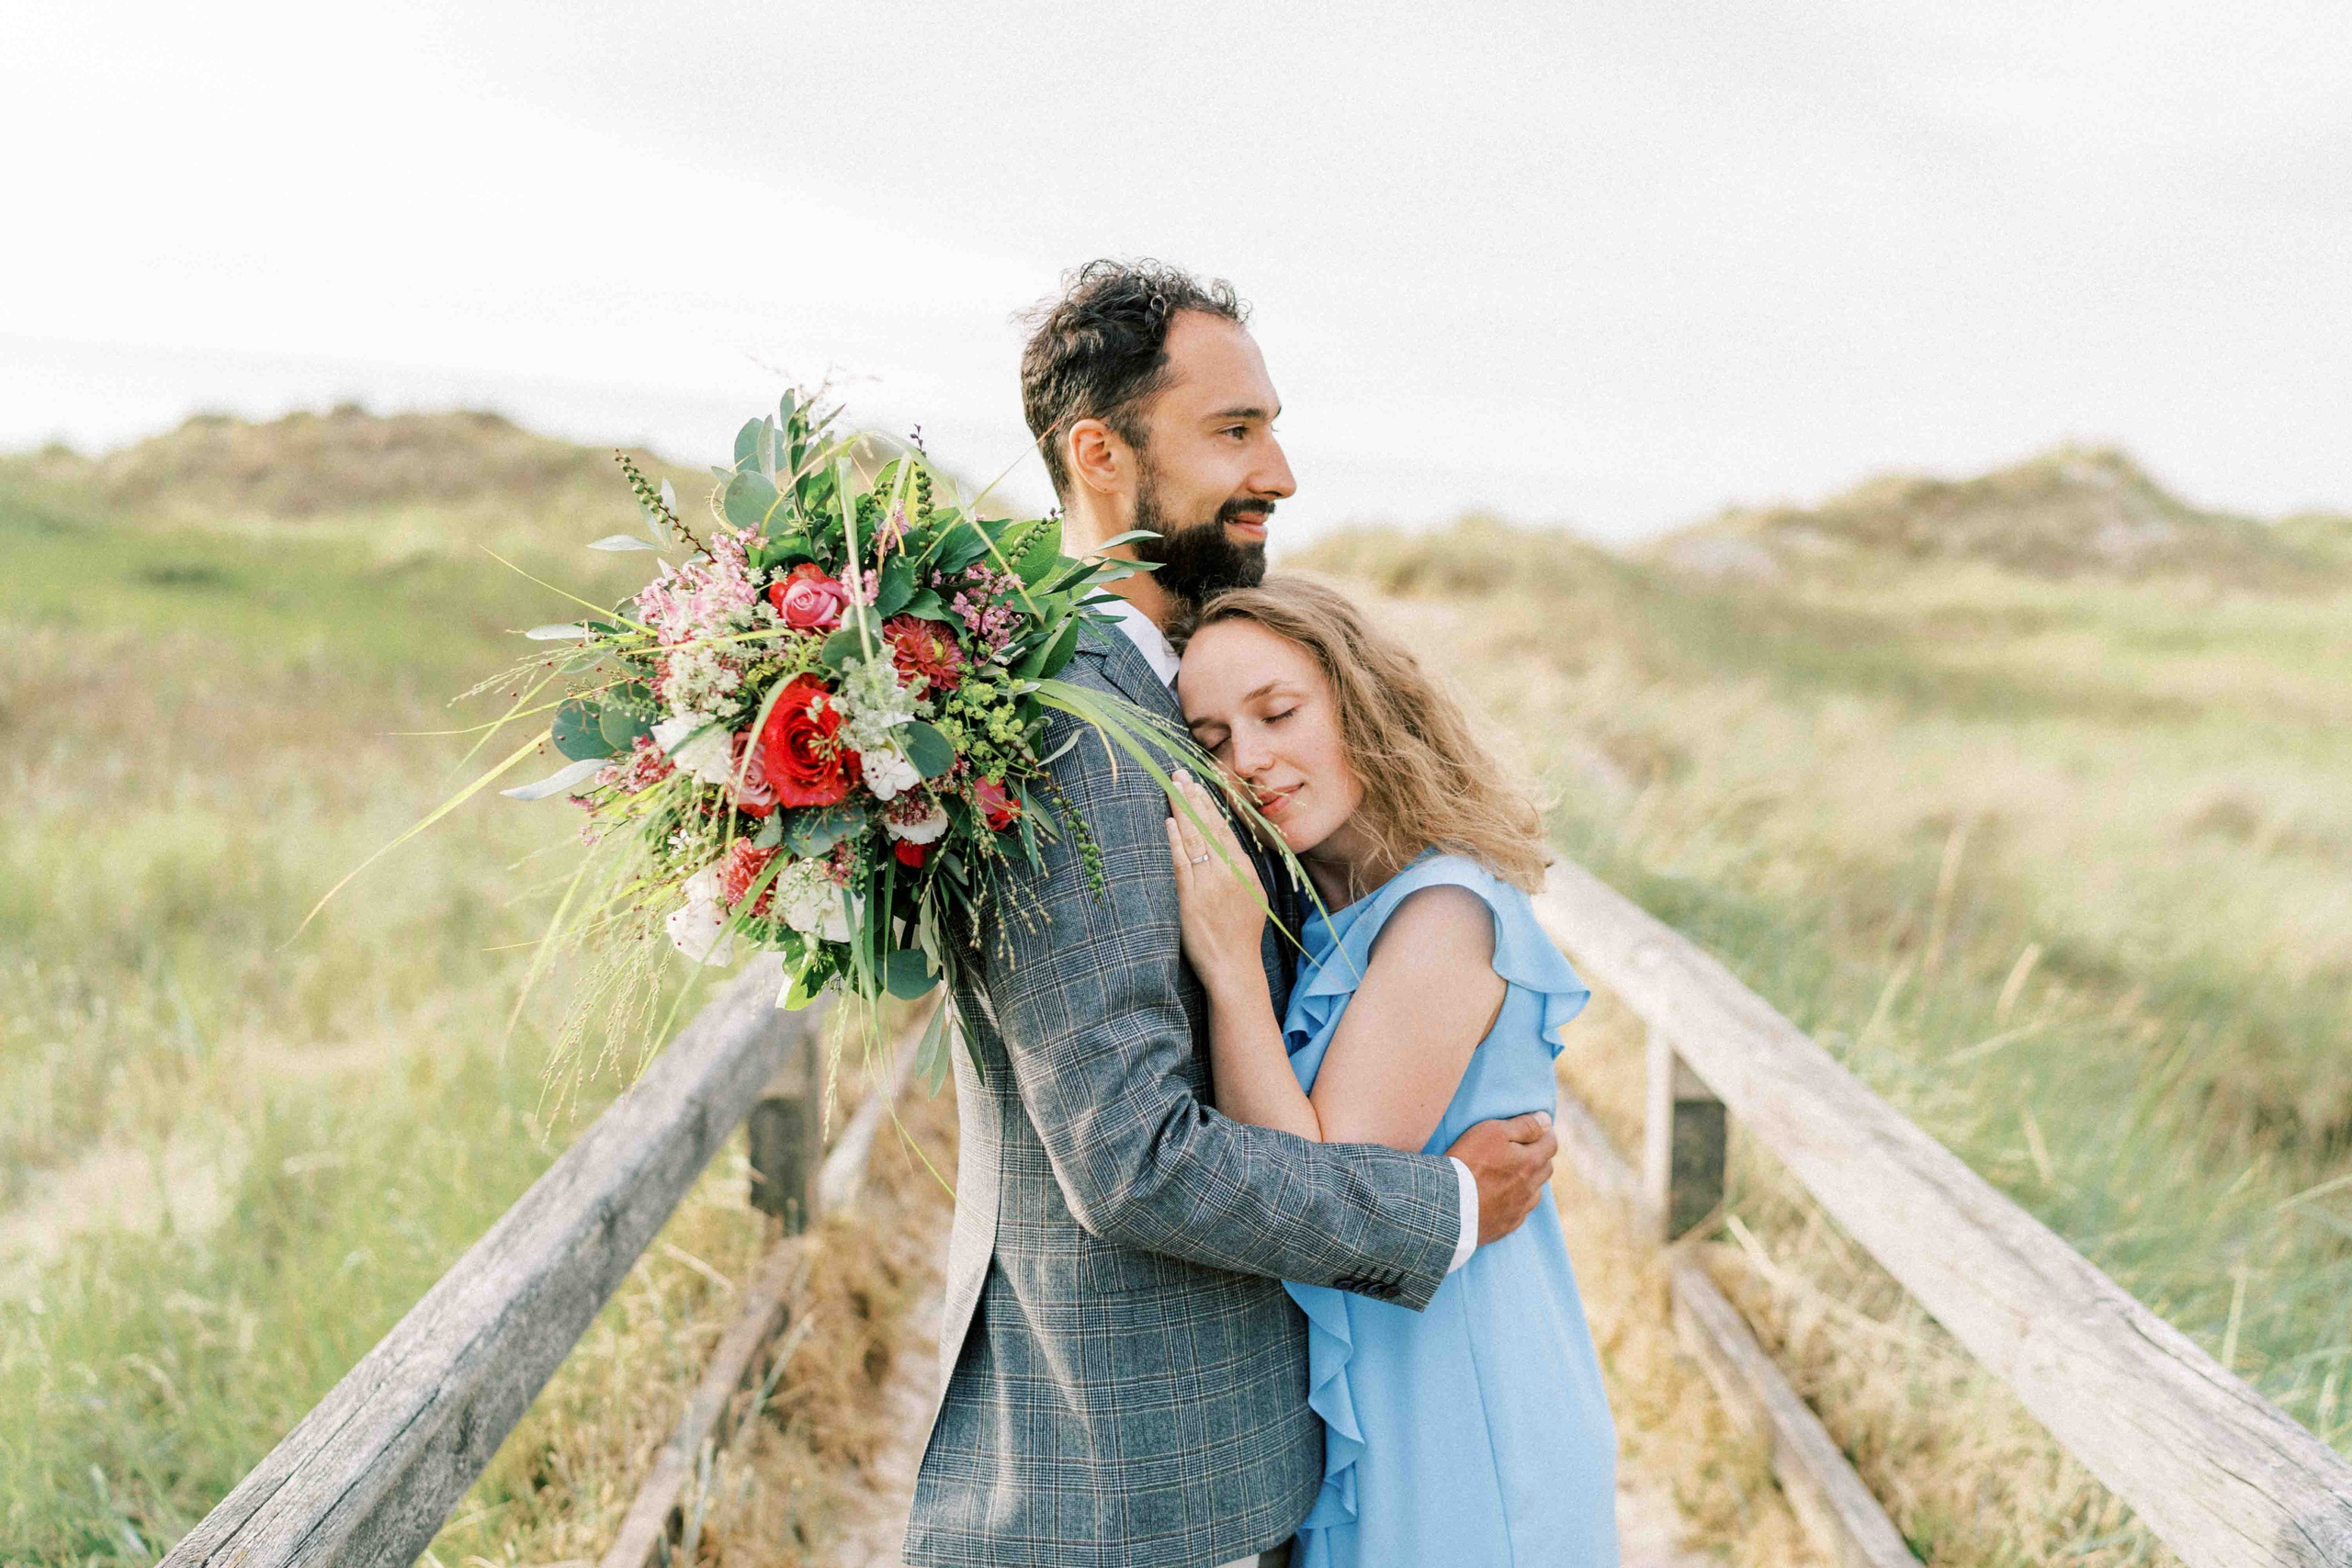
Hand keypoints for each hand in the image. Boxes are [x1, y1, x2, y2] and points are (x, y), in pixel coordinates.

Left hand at [1164, 772, 1268, 990]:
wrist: (1234, 968)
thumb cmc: (1242, 935)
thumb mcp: (1252, 897)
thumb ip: (1240, 869)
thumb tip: (1224, 844)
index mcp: (1245, 871)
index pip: (1223, 829)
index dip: (1208, 805)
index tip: (1196, 784)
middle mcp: (1229, 874)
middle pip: (1208, 827)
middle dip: (1193, 798)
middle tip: (1178, 774)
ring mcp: (1210, 886)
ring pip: (1194, 840)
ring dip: (1182, 811)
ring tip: (1172, 788)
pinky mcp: (1190, 900)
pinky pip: (1182, 864)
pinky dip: (1175, 842)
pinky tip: (1169, 823)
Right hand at [1447, 1112, 1558, 1245]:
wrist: (1448, 1206)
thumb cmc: (1469, 1162)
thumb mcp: (1493, 1132)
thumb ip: (1524, 1125)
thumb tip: (1546, 1120)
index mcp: (1531, 1163)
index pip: (1551, 1144)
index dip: (1545, 1134)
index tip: (1537, 1130)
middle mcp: (1531, 1188)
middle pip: (1546, 1168)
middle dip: (1539, 1157)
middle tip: (1521, 1151)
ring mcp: (1519, 1210)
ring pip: (1535, 1192)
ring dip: (1528, 1182)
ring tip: (1509, 1176)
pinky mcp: (1506, 1226)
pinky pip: (1519, 1212)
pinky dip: (1514, 1202)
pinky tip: (1499, 1199)